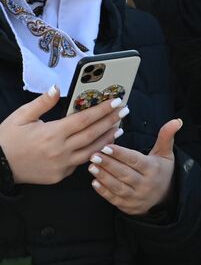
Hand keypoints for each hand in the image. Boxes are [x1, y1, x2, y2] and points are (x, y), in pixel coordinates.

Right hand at [0, 88, 123, 185]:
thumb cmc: (7, 139)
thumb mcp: (21, 117)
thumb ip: (42, 103)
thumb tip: (57, 88)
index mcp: (52, 133)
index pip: (84, 119)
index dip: (102, 110)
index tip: (116, 101)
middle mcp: (60, 151)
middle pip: (93, 134)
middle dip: (111, 121)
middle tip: (125, 111)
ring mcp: (61, 165)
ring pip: (92, 151)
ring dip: (107, 139)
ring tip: (119, 128)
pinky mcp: (59, 176)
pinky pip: (80, 163)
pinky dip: (92, 153)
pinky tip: (100, 145)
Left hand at [89, 118, 180, 215]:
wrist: (165, 196)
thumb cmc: (162, 170)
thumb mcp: (165, 153)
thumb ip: (166, 136)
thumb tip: (176, 120)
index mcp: (153, 169)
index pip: (135, 160)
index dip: (121, 154)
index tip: (107, 147)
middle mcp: (146, 184)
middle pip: (124, 173)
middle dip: (108, 164)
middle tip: (94, 155)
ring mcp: (137, 197)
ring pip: (118, 187)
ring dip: (103, 177)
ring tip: (91, 166)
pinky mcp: (129, 207)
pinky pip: (114, 199)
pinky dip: (103, 191)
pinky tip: (94, 182)